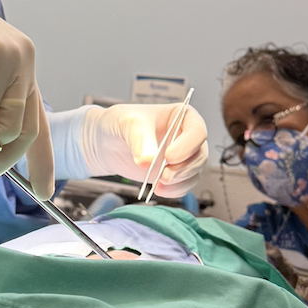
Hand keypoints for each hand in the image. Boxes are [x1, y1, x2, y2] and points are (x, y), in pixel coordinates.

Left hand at [79, 103, 207, 196]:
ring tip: (158, 184)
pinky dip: (174, 191)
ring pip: (194, 173)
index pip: (197, 130)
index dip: (187, 145)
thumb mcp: (126, 123)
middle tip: (164, 176)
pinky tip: (158, 190)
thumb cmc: (119, 123)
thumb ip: (139, 139)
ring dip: (179, 182)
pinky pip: (183, 186)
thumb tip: (148, 161)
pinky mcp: (174, 174)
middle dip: (184, 169)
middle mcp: (186, 136)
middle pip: (200, 155)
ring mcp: (183, 157)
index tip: (169, 157)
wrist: (107, 141)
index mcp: (182, 115)